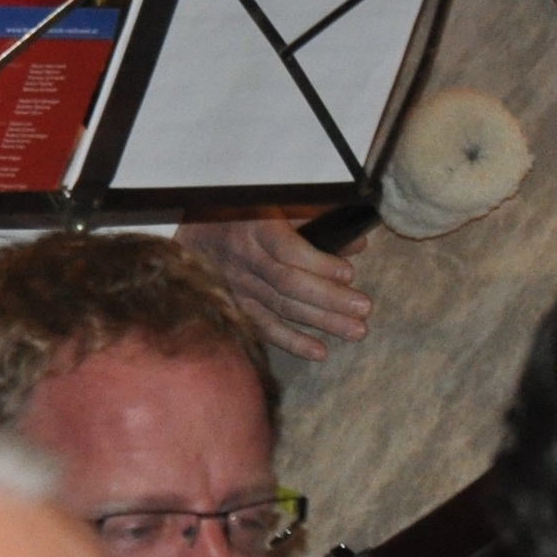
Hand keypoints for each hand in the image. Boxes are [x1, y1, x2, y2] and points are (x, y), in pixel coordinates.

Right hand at [176, 213, 368, 360]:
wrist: (194, 231)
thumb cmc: (244, 213)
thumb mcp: (277, 205)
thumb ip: (316, 222)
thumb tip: (356, 245)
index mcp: (255, 227)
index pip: (288, 250)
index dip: (319, 264)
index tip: (348, 273)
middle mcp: (244, 259)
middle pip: (288, 284)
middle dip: (329, 298)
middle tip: (363, 309)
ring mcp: (237, 286)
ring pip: (281, 308)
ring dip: (321, 322)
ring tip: (356, 331)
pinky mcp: (235, 307)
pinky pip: (264, 328)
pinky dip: (292, 342)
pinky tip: (319, 351)